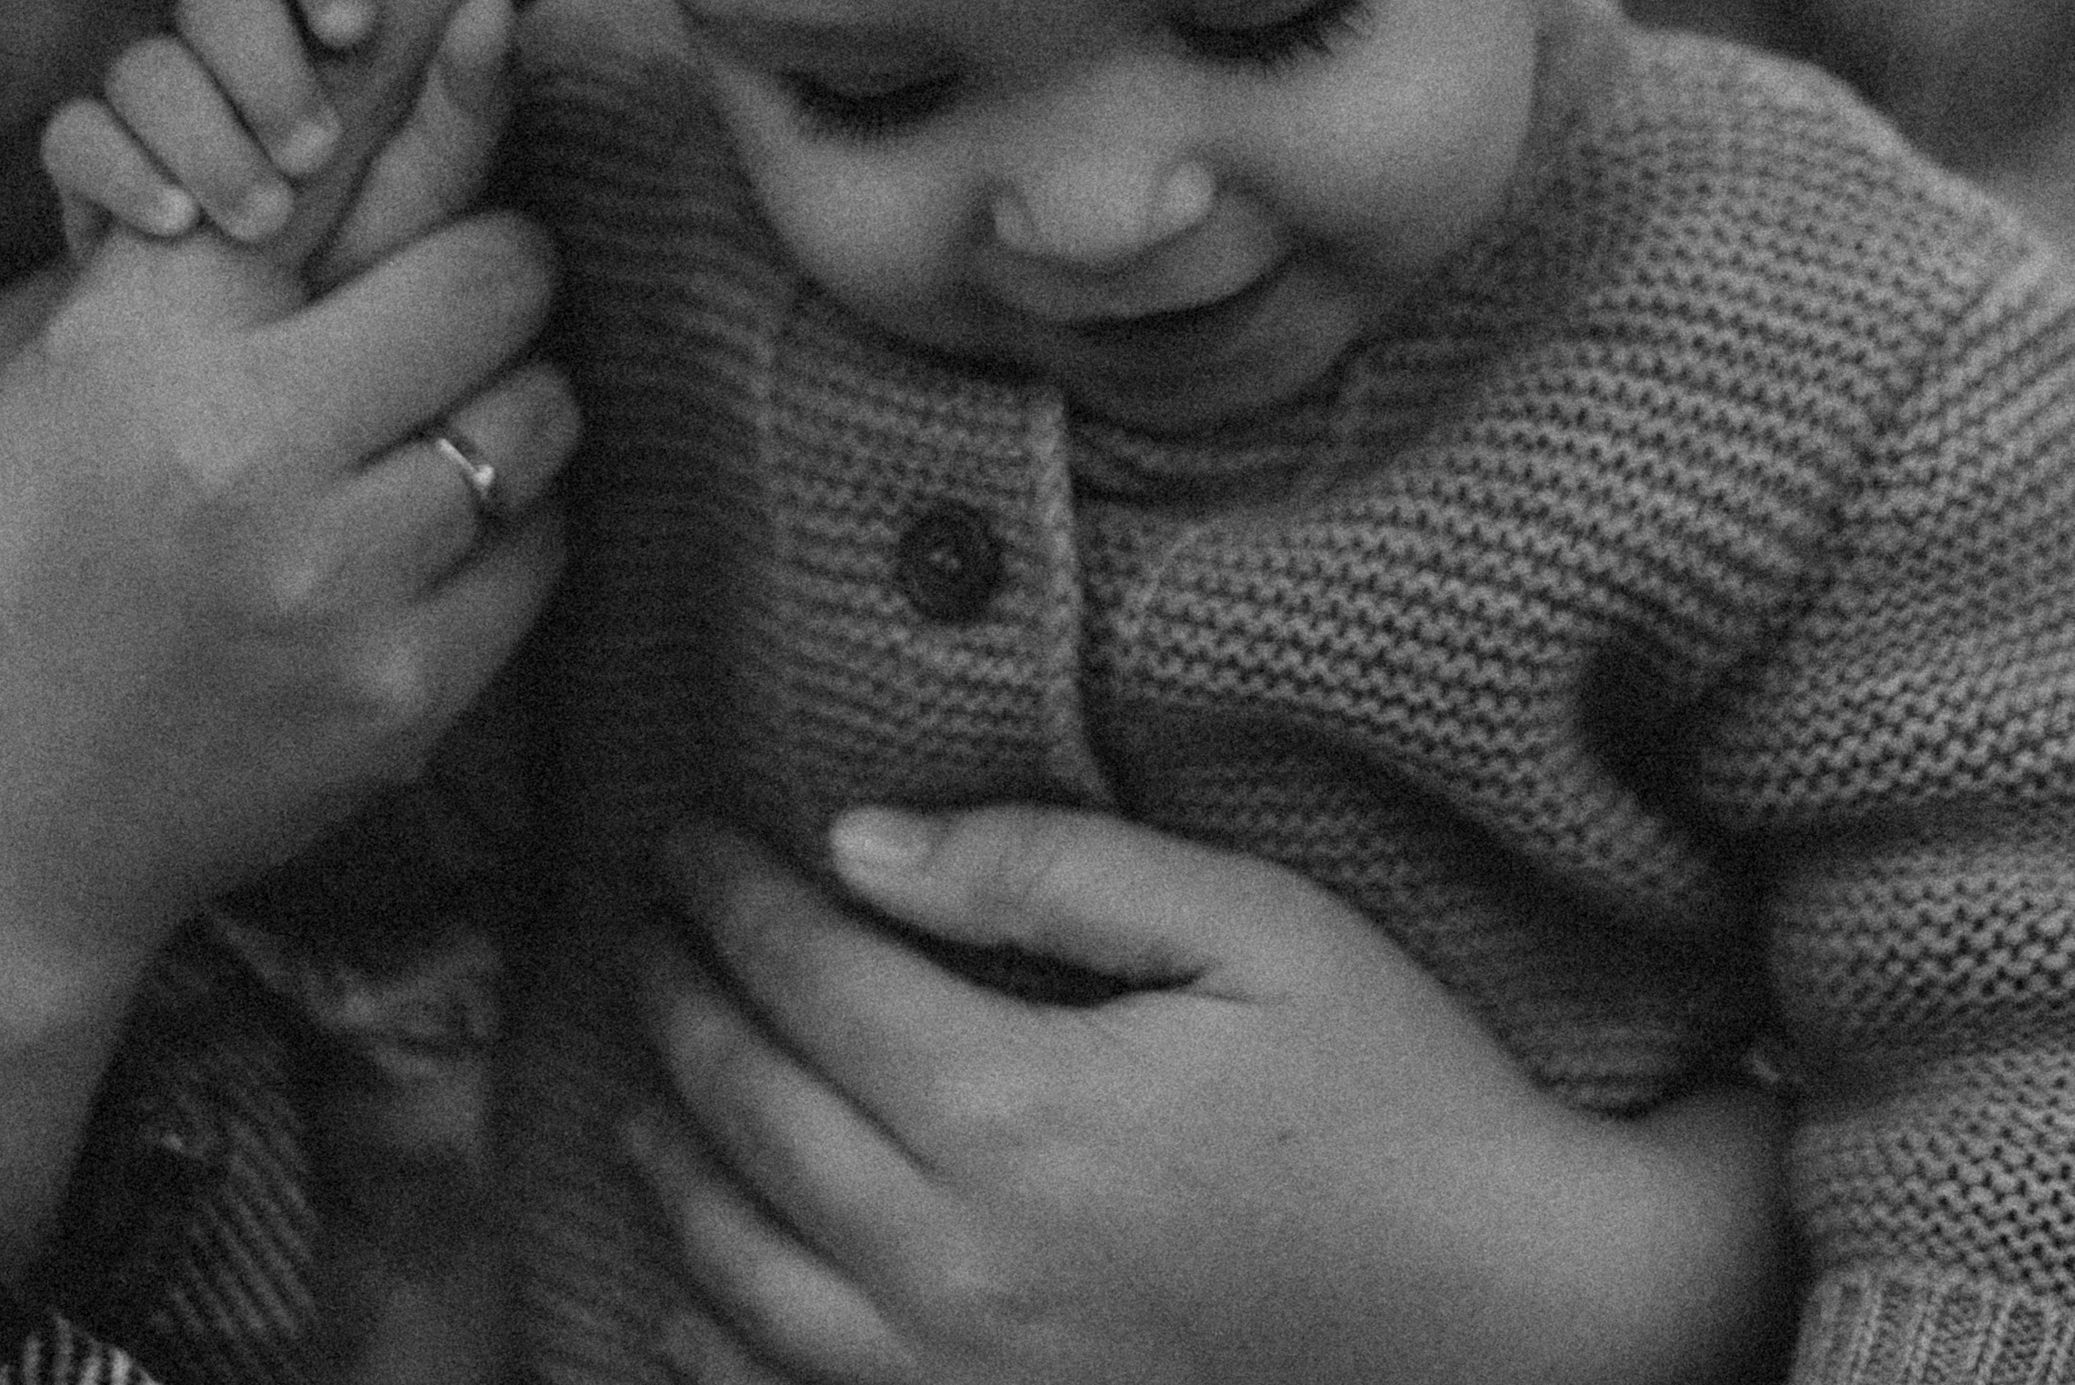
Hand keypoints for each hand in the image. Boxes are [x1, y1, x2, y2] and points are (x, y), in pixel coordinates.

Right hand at [0, 0, 577, 1269]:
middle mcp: (252, 446)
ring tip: (421, 439)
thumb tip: (316, 128)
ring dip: (509, 401)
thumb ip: (161, 255)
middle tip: (452, 304)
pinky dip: (506, 532)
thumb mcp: (24, 377)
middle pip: (501, 265)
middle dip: (494, 264)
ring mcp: (342, 577)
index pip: (344, 152)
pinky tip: (416, 554)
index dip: (447, 53)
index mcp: (142, 342)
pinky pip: (546, 546)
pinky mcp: (410, 692)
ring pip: (545, 404)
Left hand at [630, 809, 1788, 1384]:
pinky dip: (715, 1329)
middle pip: (751, 1110)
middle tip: (646, 931)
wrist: (1525, 1327)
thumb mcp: (1250, 930)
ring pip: (743, 1263)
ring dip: (673, 1157)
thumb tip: (856, 840)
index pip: (809, 974)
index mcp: (1021, 1106)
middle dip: (678, 1002)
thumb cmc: (1395, 1097)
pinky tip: (691, 1281)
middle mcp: (964, 1257)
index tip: (683, 836)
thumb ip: (1046, 872)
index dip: (728, 896)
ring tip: (642, 1081)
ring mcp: (970, 1377)